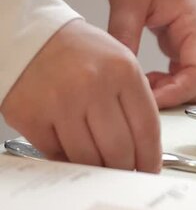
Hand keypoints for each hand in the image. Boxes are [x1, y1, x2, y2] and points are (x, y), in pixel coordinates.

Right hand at [0, 20, 160, 171]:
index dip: (151, 157)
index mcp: (123, 71)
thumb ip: (136, 102)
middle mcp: (93, 85)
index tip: (150, 169)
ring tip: (101, 165)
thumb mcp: (121, 63)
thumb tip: (145, 148)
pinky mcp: (31, 116)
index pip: (147, 129)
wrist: (31, 35)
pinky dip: (68, 159)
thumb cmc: (79, 51)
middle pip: (120, 150)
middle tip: (126, 173)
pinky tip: (73, 152)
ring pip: (88, 157)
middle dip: (125, 168)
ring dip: (98, 168)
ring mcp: (60, 102)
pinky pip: (56, 154)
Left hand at [105, 0, 195, 108]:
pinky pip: (194, 73)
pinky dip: (176, 83)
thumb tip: (120, 74)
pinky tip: (151, 78)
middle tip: (155, 96)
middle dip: (191, 97)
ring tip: (151, 86)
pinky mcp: (189, 42)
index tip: (149, 100)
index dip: (178, 93)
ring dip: (185, 91)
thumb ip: (125, 36)